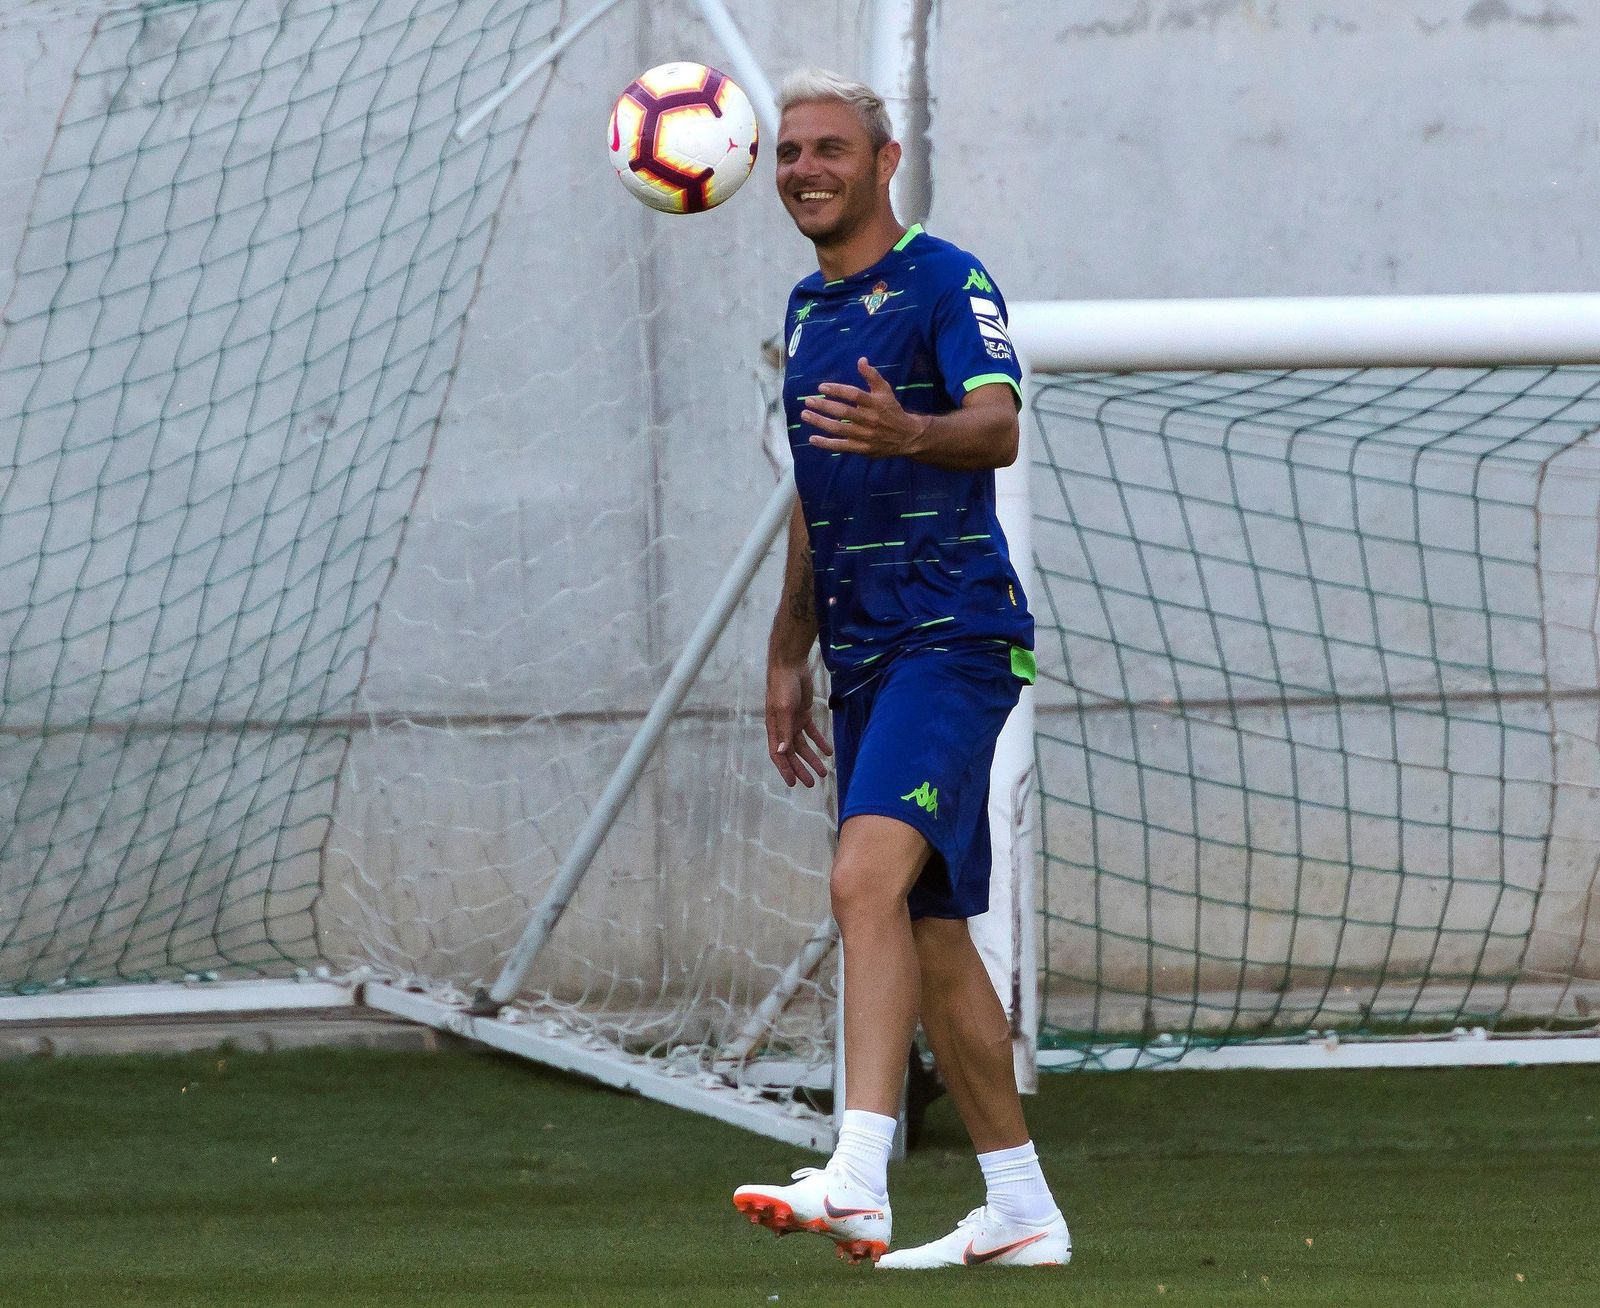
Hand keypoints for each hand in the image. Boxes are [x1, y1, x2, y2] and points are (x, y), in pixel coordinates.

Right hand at [766, 662, 831, 787]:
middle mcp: (783, 728)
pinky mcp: (804, 713)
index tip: (793, 783)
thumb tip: (783, 753)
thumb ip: (784, 731)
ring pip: (803, 745)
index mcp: (774, 728)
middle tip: (811, 783)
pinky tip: (828, 752)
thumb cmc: (783, 687)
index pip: (778, 755)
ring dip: (812, 758)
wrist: (791, 666)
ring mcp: (793, 721)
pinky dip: (820, 742)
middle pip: (792, 754)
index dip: (785, 769)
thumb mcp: (784, 710)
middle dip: (801, 768)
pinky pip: (812, 732)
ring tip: (823, 771)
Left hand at [802, 358, 929, 457]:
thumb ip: (872, 376)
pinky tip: (812, 438)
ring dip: (820, 422)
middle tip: (808, 401)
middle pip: (843, 412)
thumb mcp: (885, 391)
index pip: (854, 395)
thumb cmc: (891, 410)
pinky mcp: (861, 448)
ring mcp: (864, 435)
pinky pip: (841, 446)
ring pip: (839, 429)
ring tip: (805, 415)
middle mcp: (869, 419)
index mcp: (875, 403)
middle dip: (824, 406)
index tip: (821, 387)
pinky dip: (826, 444)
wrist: (906, 436)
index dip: (837, 390)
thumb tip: (861, 360)